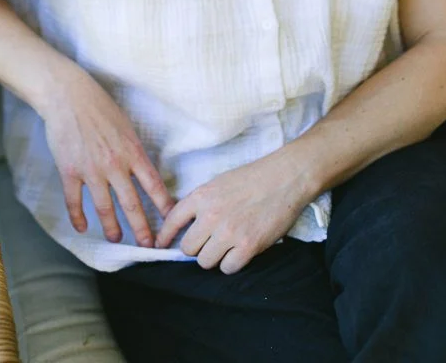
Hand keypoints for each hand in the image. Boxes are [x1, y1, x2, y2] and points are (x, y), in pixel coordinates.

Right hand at [43, 65, 174, 246]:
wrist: (69, 96)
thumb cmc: (100, 108)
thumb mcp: (126, 127)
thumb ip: (134, 151)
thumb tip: (144, 173)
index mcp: (132, 151)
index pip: (153, 185)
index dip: (164, 206)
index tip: (172, 222)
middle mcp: (114, 164)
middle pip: (131, 203)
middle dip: (142, 228)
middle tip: (148, 246)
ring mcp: (91, 169)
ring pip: (104, 208)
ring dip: (112, 227)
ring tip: (116, 239)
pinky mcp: (69, 170)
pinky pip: (75, 201)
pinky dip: (78, 217)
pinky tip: (82, 228)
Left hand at [154, 146, 309, 273]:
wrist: (284, 177)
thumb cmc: (253, 178)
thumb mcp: (219, 183)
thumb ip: (201, 202)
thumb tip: (186, 224)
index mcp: (202, 196)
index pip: (172, 221)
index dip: (165, 236)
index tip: (160, 245)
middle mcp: (211, 215)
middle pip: (188, 248)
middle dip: (196, 248)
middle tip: (209, 243)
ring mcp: (229, 232)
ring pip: (205, 262)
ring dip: (214, 257)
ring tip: (226, 246)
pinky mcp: (247, 246)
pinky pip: (227, 268)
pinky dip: (232, 263)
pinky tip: (240, 251)